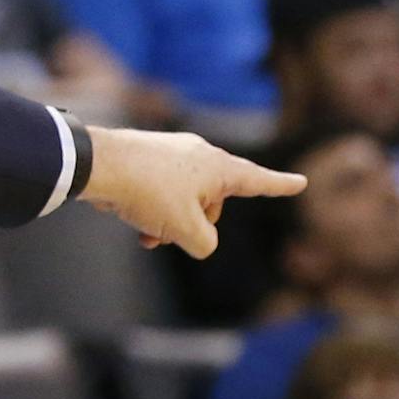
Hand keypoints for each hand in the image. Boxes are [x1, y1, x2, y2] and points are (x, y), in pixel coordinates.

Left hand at [78, 126, 306, 258]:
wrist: (98, 165)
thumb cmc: (148, 191)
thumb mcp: (185, 228)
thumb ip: (205, 242)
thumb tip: (201, 240)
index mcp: (219, 167)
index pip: (257, 180)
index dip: (280, 185)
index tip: (300, 182)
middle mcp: (200, 155)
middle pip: (213, 202)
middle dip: (195, 225)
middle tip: (171, 232)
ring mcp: (173, 155)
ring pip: (183, 202)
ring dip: (170, 223)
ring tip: (148, 232)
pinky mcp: (149, 160)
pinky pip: (161, 194)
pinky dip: (154, 212)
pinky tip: (135, 223)